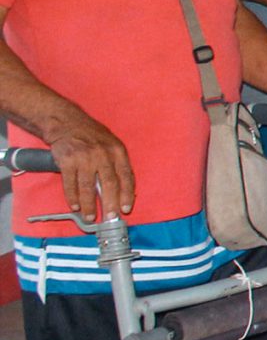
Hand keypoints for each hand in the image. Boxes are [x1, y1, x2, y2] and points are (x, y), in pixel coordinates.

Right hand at [42, 105, 134, 228]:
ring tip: (90, 217)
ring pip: (88, 187)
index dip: (127, 194)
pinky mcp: (67, 161)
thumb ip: (116, 164)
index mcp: (117, 151)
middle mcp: (102, 154)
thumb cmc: (91, 135)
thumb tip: (122, 190)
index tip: (126, 208)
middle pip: (109, 183)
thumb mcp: (111, 144)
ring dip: (89, 205)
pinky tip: (75, 206)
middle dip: (110, 203)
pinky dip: (72, 197)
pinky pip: (71, 184)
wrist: (66, 122)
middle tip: (110, 217)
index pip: (126, 176)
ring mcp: (84, 158)